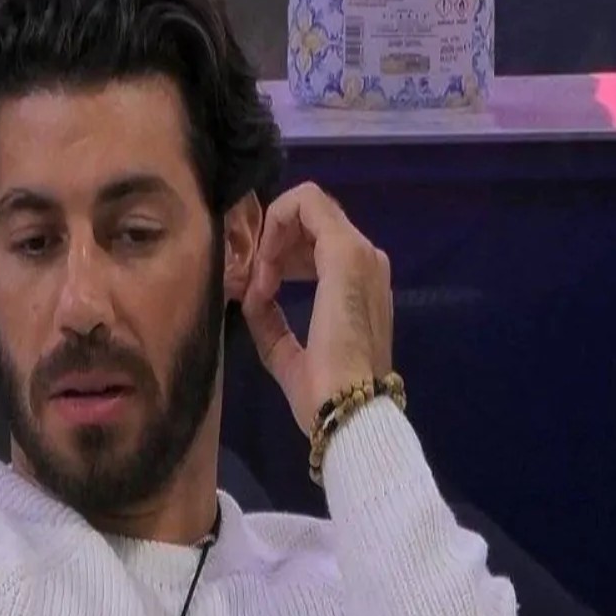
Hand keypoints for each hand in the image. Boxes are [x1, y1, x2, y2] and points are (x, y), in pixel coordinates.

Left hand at [241, 183, 393, 435]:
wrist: (346, 410)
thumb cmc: (323, 391)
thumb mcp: (284, 351)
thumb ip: (268, 318)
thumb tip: (250, 293)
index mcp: (358, 284)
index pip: (316, 240)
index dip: (278, 251)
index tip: (257, 287)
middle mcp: (366, 261)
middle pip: (312, 220)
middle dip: (272, 240)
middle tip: (251, 278)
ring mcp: (359, 254)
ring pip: (308, 207)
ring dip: (272, 236)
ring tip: (258, 281)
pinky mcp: (345, 253)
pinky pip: (306, 205)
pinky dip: (274, 231)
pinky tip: (265, 277)